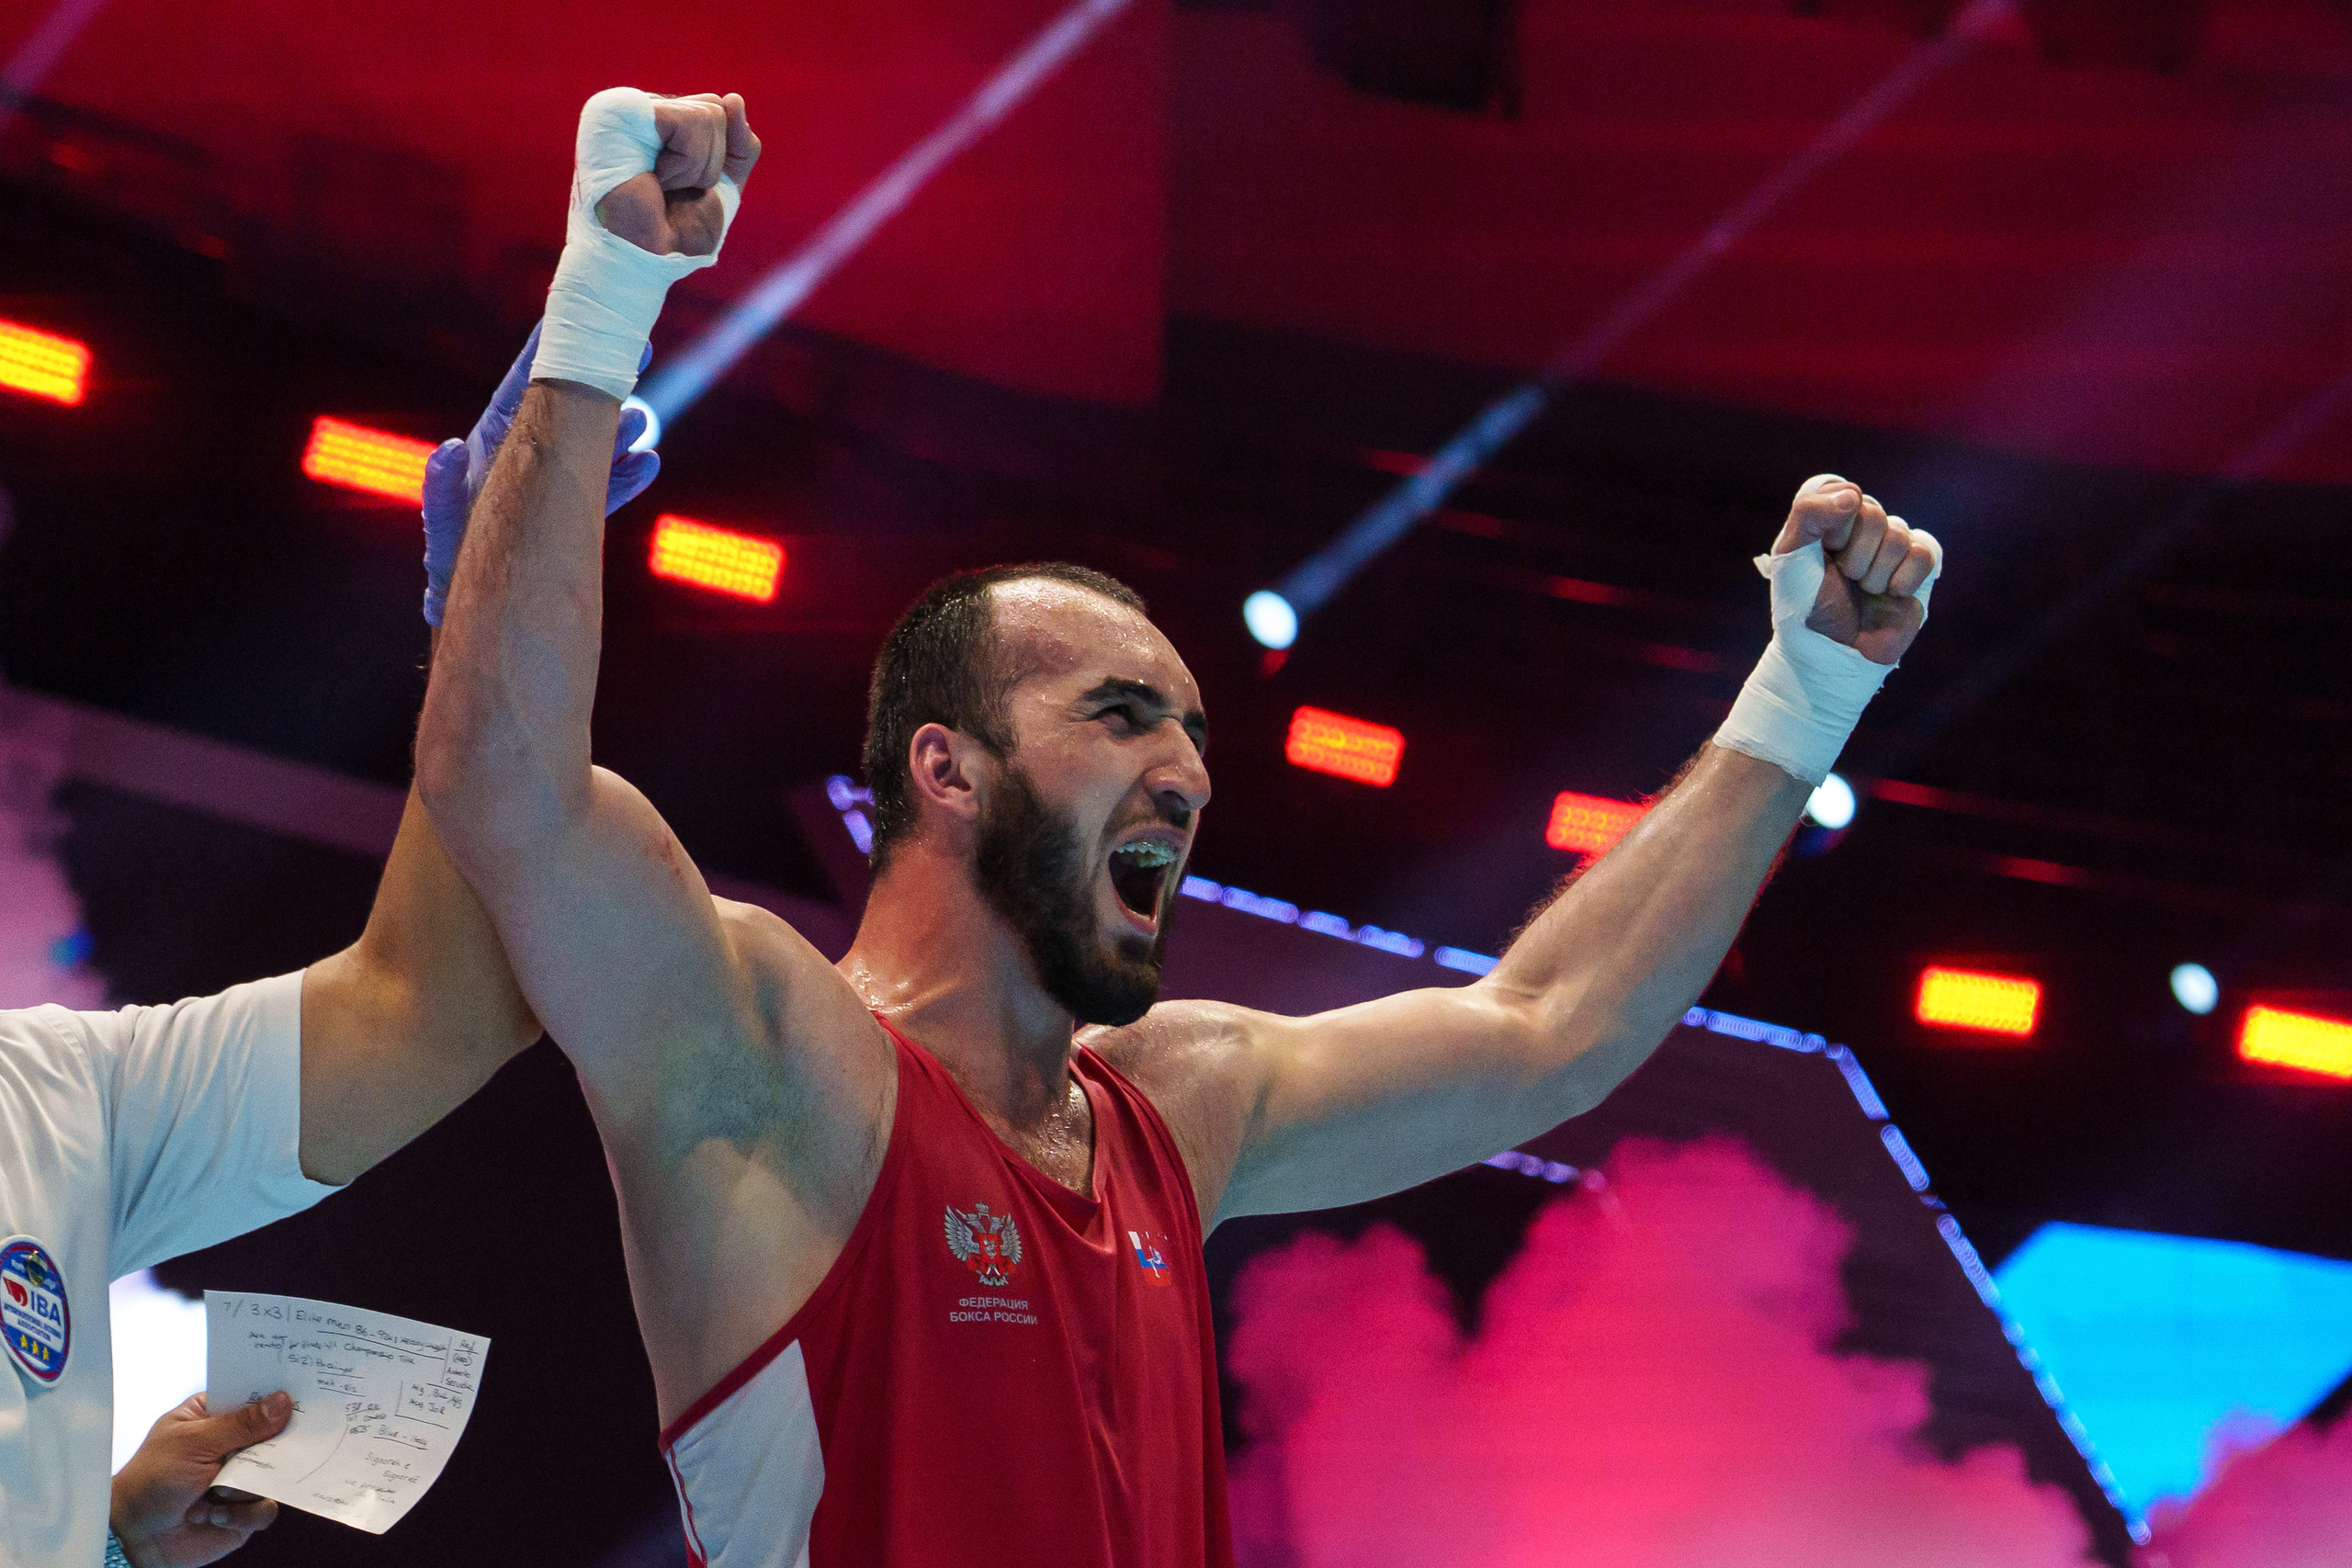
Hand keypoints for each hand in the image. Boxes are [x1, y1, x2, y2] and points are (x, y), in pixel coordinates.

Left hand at [110, 1392, 290, 1567]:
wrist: (137, 1537)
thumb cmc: (150, 1480)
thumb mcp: (193, 1442)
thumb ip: (240, 1424)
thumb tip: (282, 1402)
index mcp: (216, 1417)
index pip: (255, 1397)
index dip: (277, 1394)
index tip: (300, 1391)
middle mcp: (233, 1446)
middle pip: (276, 1435)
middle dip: (274, 1445)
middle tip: (272, 1446)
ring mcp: (242, 1478)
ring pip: (276, 1475)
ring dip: (244, 1488)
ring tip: (215, 1494)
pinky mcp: (245, 1510)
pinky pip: (265, 1510)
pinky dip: (240, 1515)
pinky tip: (212, 1516)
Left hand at [420, 322, 657, 624]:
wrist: (473, 597)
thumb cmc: (450, 554)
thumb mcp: (441, 519)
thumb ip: (441, 484)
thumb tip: (449, 448)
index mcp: (495, 439)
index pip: (524, 386)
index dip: (547, 351)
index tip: (573, 317)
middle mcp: (527, 453)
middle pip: (571, 406)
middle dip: (602, 379)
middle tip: (639, 349)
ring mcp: (552, 480)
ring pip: (594, 444)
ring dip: (621, 430)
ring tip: (642, 420)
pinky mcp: (571, 510)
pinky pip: (605, 489)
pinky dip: (628, 477)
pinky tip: (650, 463)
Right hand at [595, 93, 759, 256]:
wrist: (642, 261)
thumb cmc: (674, 232)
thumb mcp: (723, 186)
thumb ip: (739, 145)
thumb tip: (734, 98)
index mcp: (660, 121)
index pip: (718, 111)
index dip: (720, 156)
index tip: (688, 187)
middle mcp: (641, 109)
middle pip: (716, 109)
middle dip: (710, 163)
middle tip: (671, 190)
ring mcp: (626, 105)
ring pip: (709, 114)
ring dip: (695, 168)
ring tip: (658, 186)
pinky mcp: (620, 110)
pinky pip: (688, 122)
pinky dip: (684, 164)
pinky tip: (654, 179)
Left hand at [1768, 473, 1940, 665]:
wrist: (1830, 652)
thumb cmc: (1805, 604)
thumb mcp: (1791, 556)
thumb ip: (1809, 514)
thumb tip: (1854, 496)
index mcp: (1829, 519)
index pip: (1844, 491)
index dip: (1834, 523)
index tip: (1823, 549)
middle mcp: (1861, 529)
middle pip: (1873, 513)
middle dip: (1854, 554)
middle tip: (1844, 578)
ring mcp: (1889, 548)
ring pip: (1899, 534)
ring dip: (1875, 572)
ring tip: (1862, 590)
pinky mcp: (1916, 571)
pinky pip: (1924, 553)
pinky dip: (1903, 579)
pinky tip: (1889, 594)